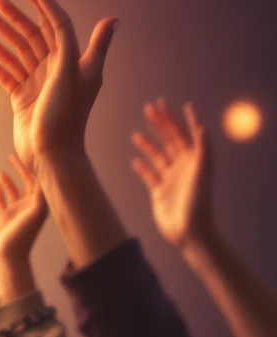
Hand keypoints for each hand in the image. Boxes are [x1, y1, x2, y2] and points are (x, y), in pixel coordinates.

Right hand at [0, 0, 117, 169]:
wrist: (52, 155)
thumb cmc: (68, 117)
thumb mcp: (79, 76)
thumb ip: (91, 44)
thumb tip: (114, 18)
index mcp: (71, 61)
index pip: (55, 24)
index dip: (43, 4)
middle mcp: (55, 70)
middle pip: (32, 36)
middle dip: (14, 18)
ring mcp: (37, 83)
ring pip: (17, 53)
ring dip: (1, 37)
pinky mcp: (22, 98)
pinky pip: (7, 74)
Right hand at [0, 155, 47, 263]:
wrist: (6, 256)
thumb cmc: (22, 237)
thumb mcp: (35, 214)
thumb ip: (39, 195)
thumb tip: (40, 177)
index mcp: (37, 205)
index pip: (38, 182)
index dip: (35, 168)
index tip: (29, 154)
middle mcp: (26, 206)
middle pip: (26, 183)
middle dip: (21, 170)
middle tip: (13, 156)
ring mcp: (13, 211)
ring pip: (12, 190)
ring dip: (8, 180)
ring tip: (2, 170)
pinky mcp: (0, 216)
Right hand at [131, 99, 212, 250]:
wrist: (189, 232)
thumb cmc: (198, 203)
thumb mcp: (202, 173)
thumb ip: (202, 149)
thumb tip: (203, 126)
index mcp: (195, 161)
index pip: (185, 134)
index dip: (182, 119)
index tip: (178, 105)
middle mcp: (183, 167)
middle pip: (170, 140)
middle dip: (160, 123)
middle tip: (149, 107)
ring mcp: (170, 179)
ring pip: (157, 156)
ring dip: (147, 144)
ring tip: (135, 134)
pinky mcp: (159, 192)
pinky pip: (149, 175)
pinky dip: (141, 167)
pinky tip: (134, 161)